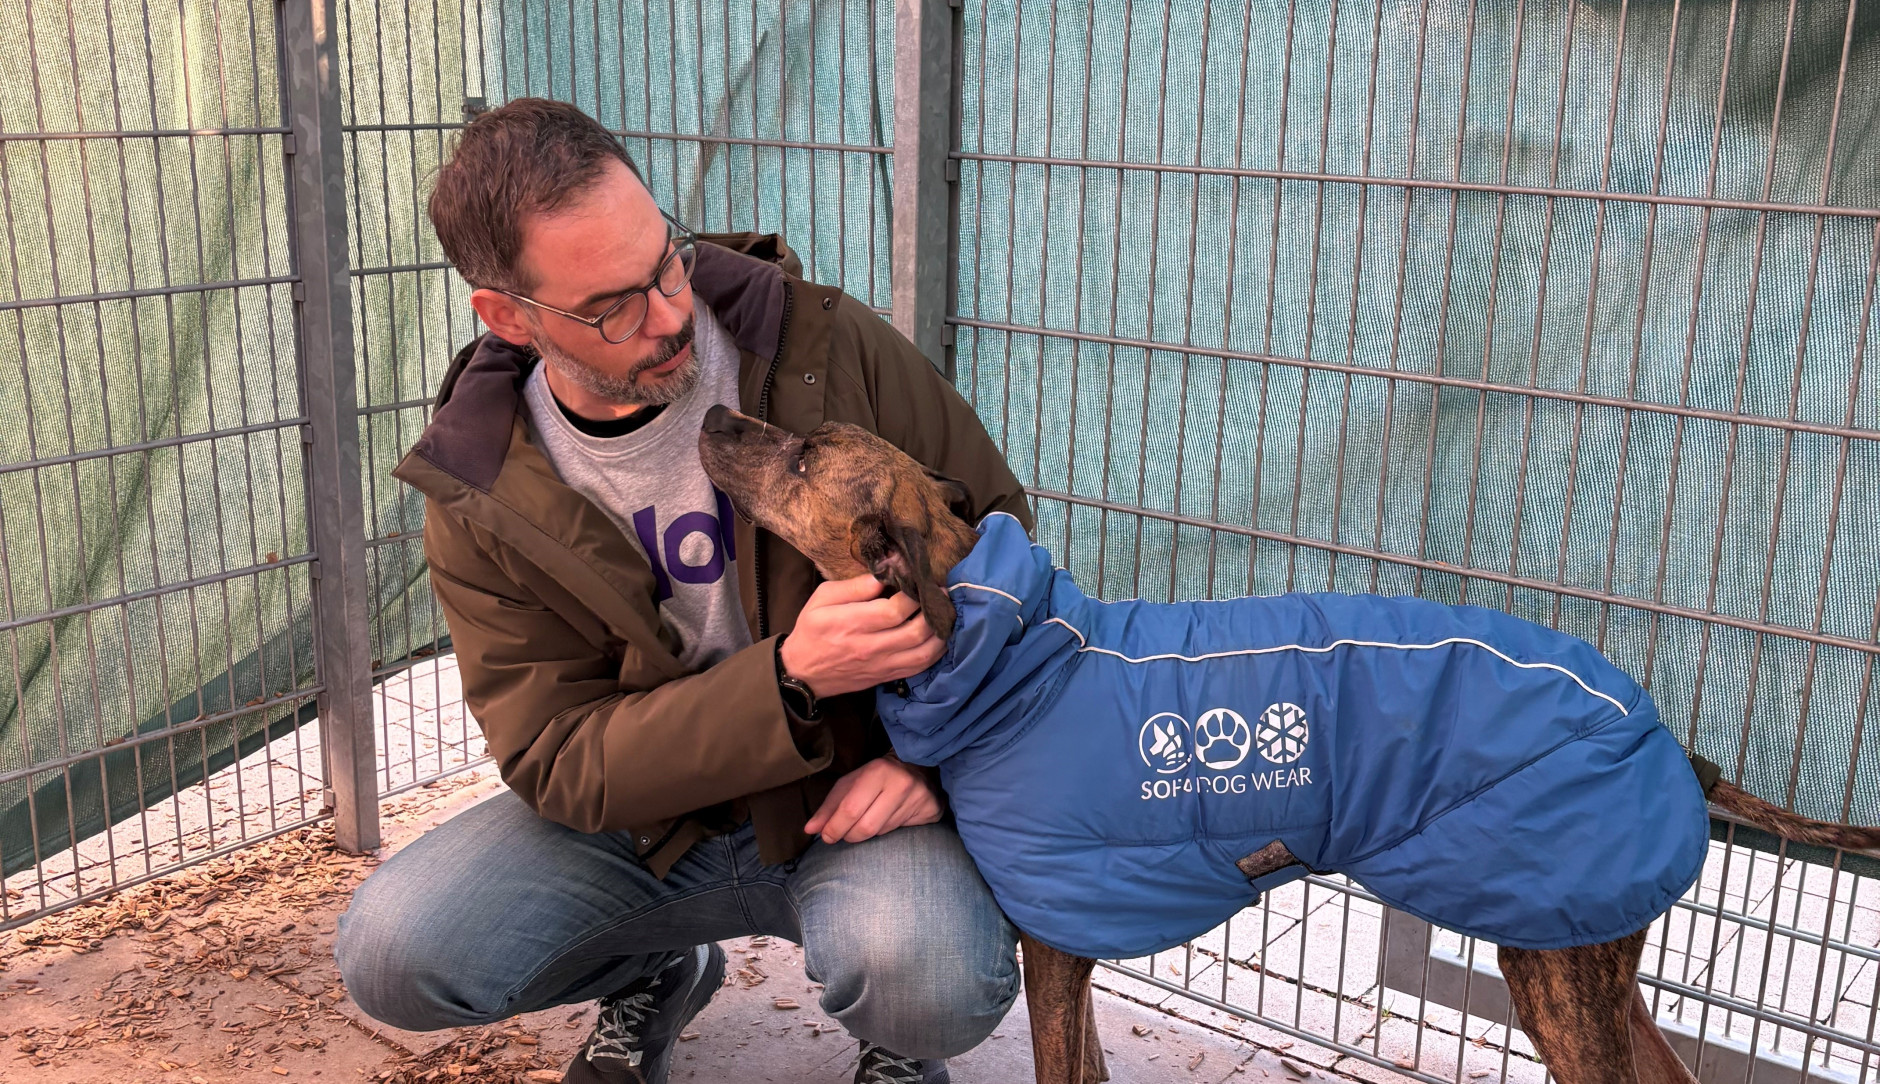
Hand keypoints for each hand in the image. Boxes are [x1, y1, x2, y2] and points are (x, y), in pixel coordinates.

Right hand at [777, 574, 943, 697]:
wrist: (803, 672)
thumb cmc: (812, 630)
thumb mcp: (822, 598)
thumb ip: (854, 587)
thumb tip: (883, 575)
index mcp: (852, 623)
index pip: (895, 610)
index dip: (914, 594)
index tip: (920, 579)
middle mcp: (871, 647)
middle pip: (916, 631)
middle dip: (934, 609)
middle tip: (940, 592)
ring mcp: (882, 665)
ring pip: (924, 652)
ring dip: (941, 631)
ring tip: (943, 612)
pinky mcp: (887, 676)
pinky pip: (920, 666)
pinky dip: (936, 651)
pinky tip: (939, 635)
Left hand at [804, 756, 943, 843]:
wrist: (917, 766)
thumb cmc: (876, 776)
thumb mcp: (850, 783)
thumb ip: (830, 807)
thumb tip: (810, 829)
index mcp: (877, 772)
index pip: (851, 810)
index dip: (835, 828)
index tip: (826, 836)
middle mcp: (900, 784)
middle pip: (866, 827)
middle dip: (848, 835)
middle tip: (843, 834)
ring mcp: (918, 798)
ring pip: (881, 832)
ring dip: (866, 834)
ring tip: (866, 821)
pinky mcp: (930, 810)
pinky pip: (899, 833)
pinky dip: (886, 832)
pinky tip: (886, 819)